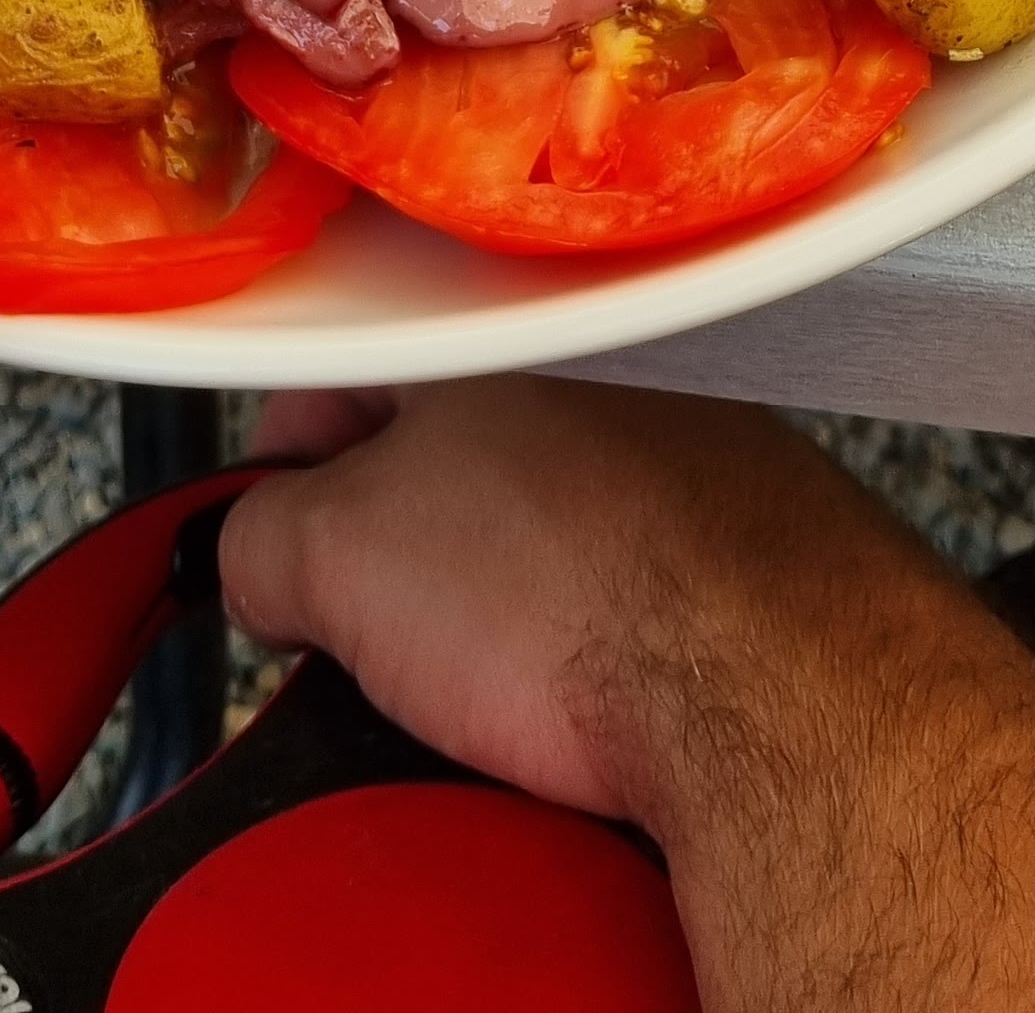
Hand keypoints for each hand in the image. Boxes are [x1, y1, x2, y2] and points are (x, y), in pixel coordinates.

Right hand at [222, 379, 883, 826]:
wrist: (783, 694)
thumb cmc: (592, 596)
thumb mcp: (340, 558)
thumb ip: (257, 534)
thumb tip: (251, 554)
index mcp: (485, 339)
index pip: (338, 379)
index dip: (279, 468)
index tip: (265, 543)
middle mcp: (595, 363)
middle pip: (439, 451)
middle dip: (387, 542)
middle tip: (361, 630)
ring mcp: (689, 440)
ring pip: (538, 514)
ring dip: (494, 588)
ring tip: (483, 678)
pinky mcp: (755, 530)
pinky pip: (631, 569)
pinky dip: (596, 623)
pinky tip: (586, 687)